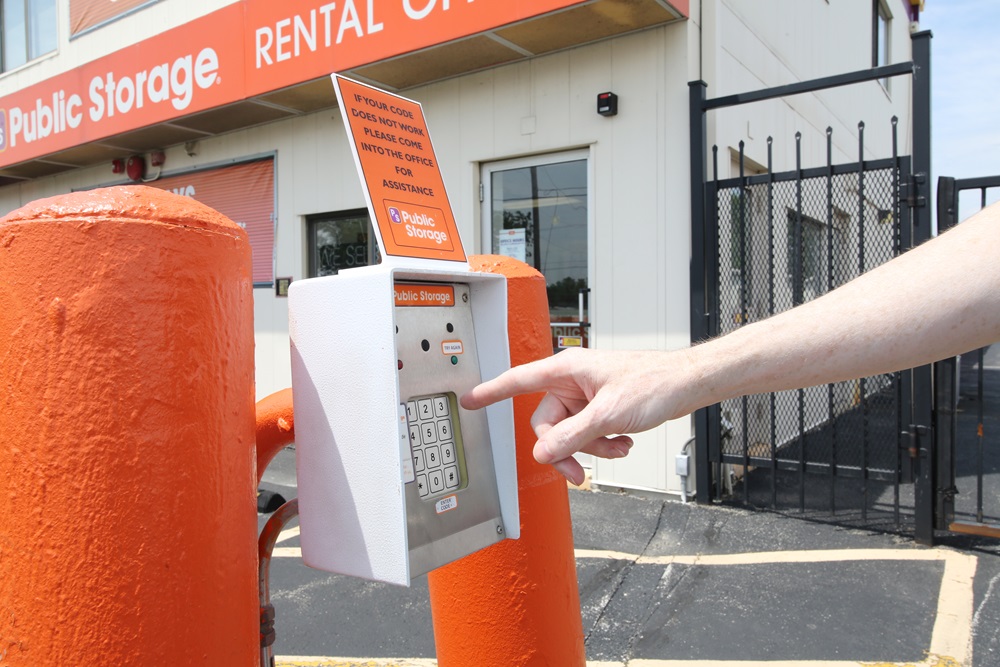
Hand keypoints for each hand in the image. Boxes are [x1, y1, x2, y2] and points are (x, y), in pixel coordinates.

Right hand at [461, 348, 693, 483]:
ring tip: (619, 447)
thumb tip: (543, 454)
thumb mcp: (608, 414)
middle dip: (568, 449)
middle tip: (581, 474)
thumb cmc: (653, 383)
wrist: (685, 384)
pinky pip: (587, 432)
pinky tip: (624, 441)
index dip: (492, 392)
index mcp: (567, 370)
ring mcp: (586, 395)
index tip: (469, 400)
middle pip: (548, 424)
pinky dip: (603, 443)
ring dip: (593, 447)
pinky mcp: (599, 407)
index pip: (519, 380)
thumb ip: (572, 436)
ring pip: (570, 433)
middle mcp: (572, 381)